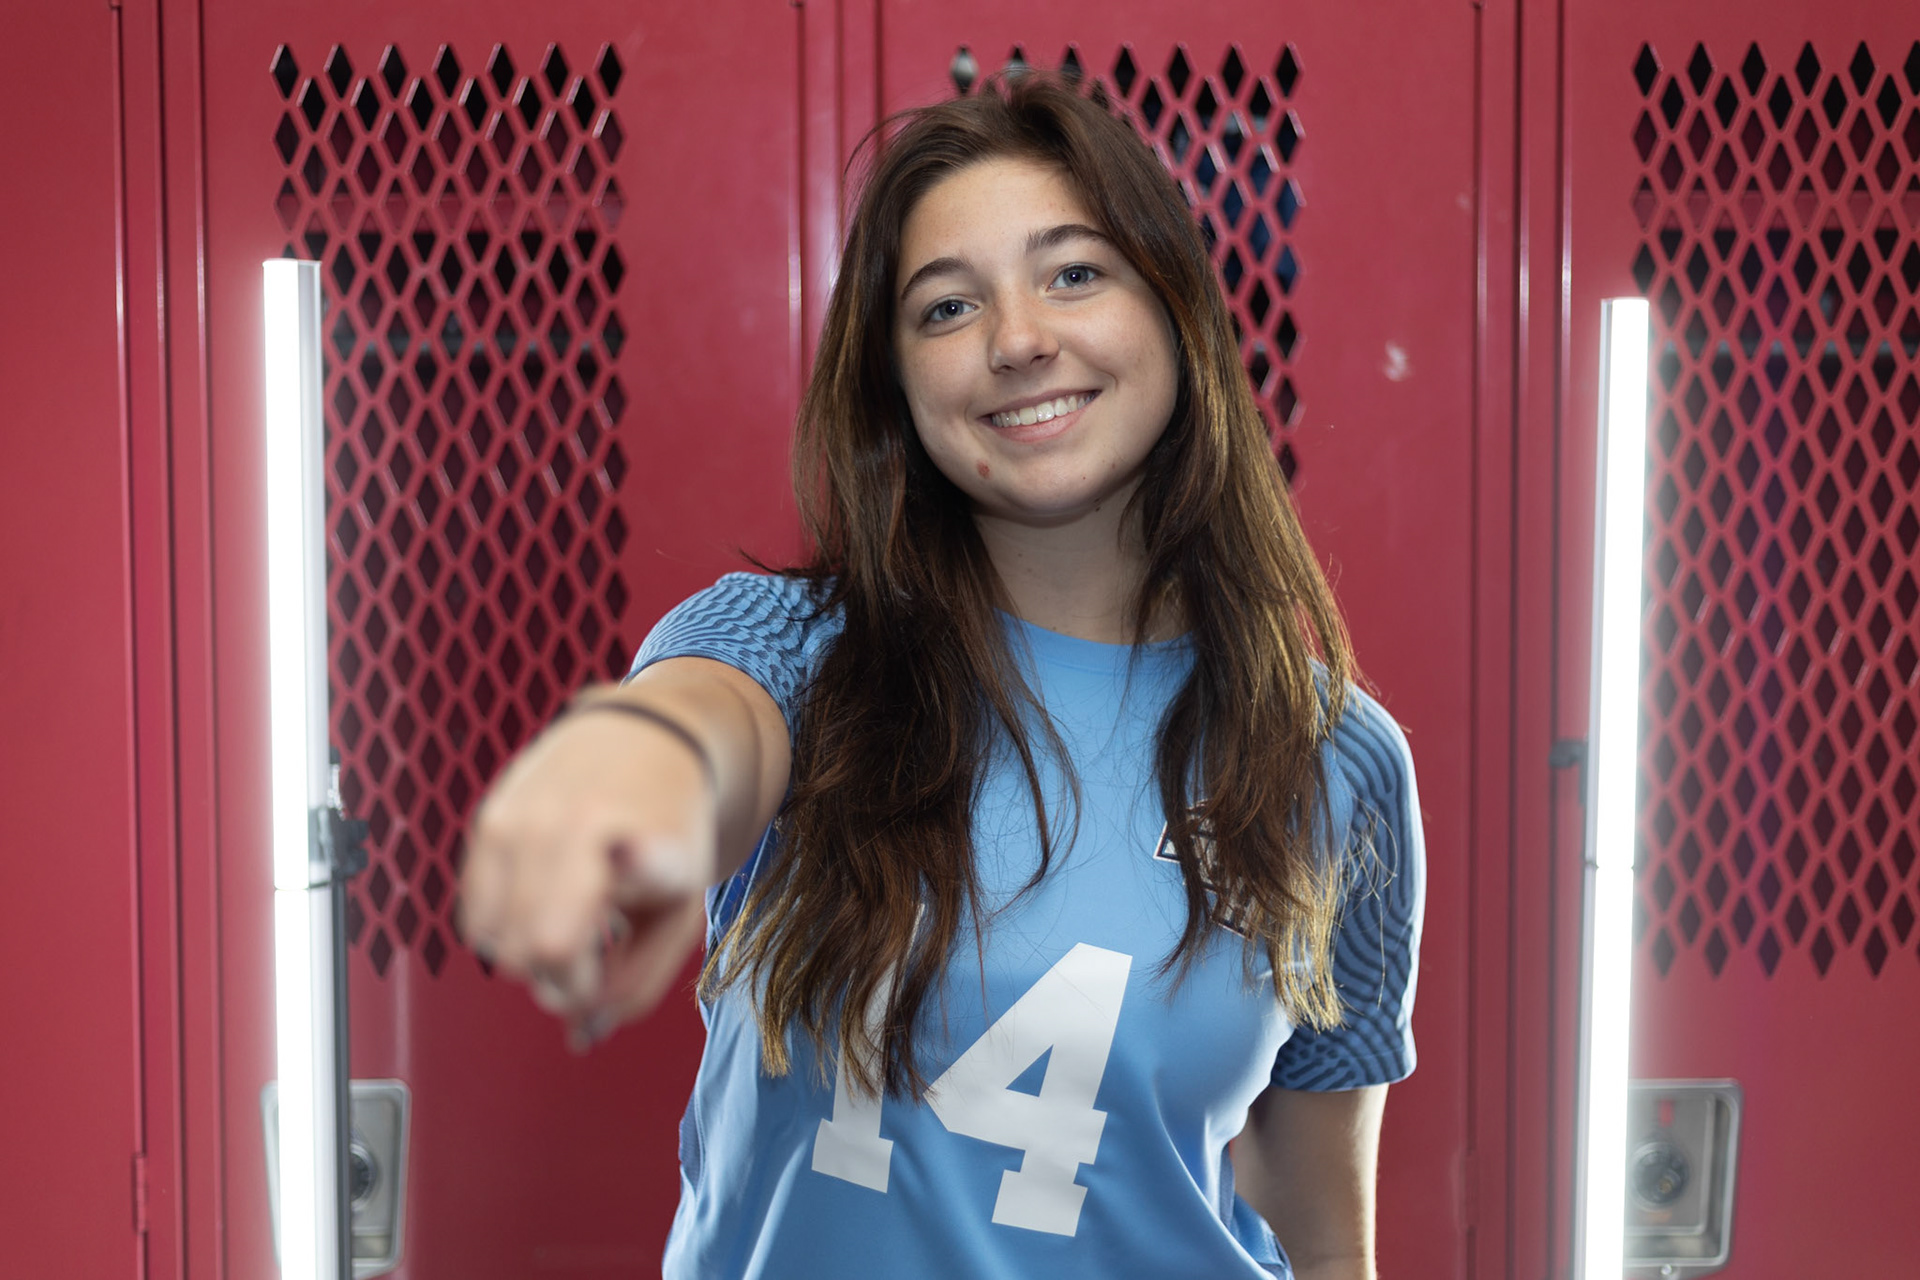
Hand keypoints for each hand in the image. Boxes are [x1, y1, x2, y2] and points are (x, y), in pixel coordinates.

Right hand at [459, 690, 718, 1046]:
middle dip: (560, 978)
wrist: (646, 737)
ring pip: (490, 940)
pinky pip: (474, 913)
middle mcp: (552, 829)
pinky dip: (505, 925)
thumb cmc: (670, 829)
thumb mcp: (683, 909)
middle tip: (599, 952)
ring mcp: (511, 822)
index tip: (604, 971)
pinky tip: (547, 899)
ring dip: (529, 952)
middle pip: (524, 957)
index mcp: (612, 846)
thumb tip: (585, 1029)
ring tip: (575, 920)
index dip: (577, 984)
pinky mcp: (485, 822)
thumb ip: (640, 982)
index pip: (557, 946)